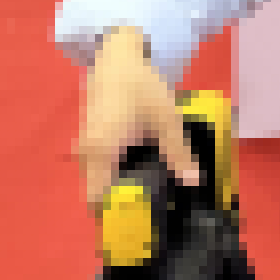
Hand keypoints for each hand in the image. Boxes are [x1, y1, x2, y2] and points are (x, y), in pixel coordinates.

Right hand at [74, 27, 199, 209]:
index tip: (143, 222)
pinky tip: (144, 170)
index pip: (98, 201)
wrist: (117, 57)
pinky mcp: (92, 141)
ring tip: (154, 192)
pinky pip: (100, 168)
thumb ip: (178, 152)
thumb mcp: (166, 117)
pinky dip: (117, 174)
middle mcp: (88, 155)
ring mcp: (86, 148)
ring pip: (98, 181)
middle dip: (123, 205)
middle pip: (98, 194)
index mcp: (101, 153)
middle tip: (156, 209)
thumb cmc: (141, 85)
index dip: (117, 215)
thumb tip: (193, 183)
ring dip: (120, 189)